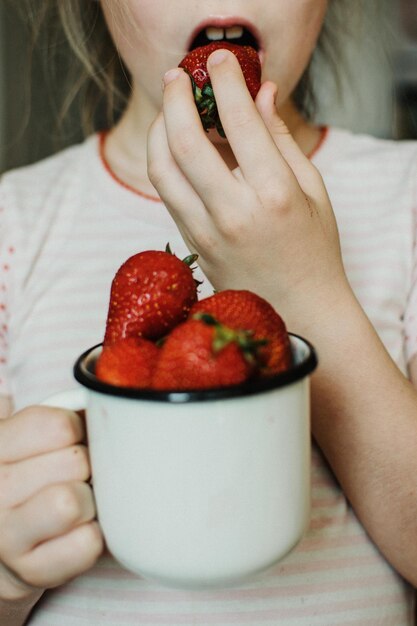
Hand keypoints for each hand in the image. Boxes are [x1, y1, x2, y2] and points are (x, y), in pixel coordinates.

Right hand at [0, 406, 102, 600]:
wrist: (6, 543)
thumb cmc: (30, 475)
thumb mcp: (28, 437)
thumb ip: (59, 414)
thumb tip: (109, 399)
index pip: (59, 426)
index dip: (78, 430)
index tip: (70, 441)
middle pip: (75, 462)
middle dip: (86, 466)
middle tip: (74, 476)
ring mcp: (6, 535)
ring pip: (74, 502)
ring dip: (88, 501)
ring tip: (77, 502)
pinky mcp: (30, 570)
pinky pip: (86, 544)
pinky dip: (93, 536)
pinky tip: (77, 531)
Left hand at [148, 49, 349, 330]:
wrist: (299, 310)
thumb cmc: (313, 251)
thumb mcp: (312, 191)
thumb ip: (281, 140)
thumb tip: (261, 93)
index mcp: (274, 195)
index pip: (239, 122)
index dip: (225, 82)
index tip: (220, 63)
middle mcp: (234, 213)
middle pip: (184, 142)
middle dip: (176, 98)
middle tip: (179, 77)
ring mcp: (206, 233)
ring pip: (162, 169)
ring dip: (159, 129)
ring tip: (171, 109)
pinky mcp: (191, 245)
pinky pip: (168, 193)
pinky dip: (165, 160)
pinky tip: (175, 145)